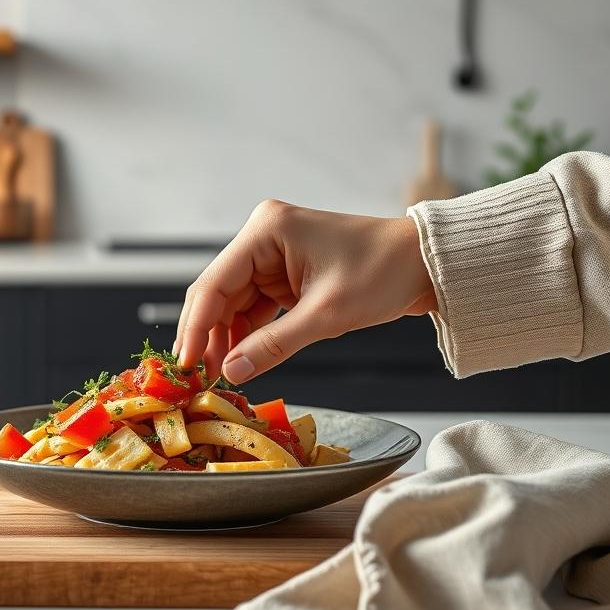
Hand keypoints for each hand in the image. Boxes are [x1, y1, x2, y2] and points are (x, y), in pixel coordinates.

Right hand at [172, 200, 436, 383]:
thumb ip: (273, 345)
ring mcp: (271, 255)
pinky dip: (246, 335)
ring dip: (225, 340)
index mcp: (266, 231)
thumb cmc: (384, 273)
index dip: (195, 327)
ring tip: (218, 377)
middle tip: (196, 378)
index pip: (214, 284)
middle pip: (217, 294)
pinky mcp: (283, 274)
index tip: (183, 365)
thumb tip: (231, 372)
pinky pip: (253, 308)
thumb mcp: (327, 314)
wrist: (426, 264)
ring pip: (232, 304)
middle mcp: (261, 237)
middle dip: (207, 336)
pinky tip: (239, 361)